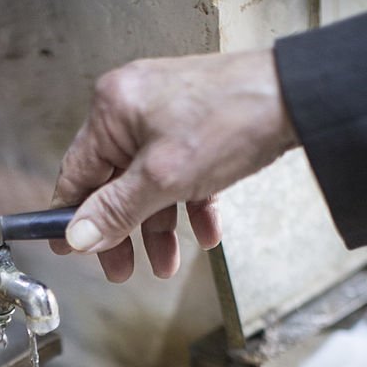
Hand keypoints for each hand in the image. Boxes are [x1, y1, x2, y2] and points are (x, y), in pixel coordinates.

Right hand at [51, 49, 297, 281]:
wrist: (297, 98)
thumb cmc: (231, 120)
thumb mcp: (162, 179)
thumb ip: (115, 211)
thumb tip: (76, 237)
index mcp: (112, 109)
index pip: (76, 173)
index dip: (71, 217)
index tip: (69, 250)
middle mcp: (134, 107)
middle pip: (113, 184)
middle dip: (122, 232)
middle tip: (122, 269)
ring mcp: (167, 115)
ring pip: (149, 185)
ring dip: (158, 227)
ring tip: (167, 262)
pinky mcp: (197, 125)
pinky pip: (181, 175)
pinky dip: (189, 205)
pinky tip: (205, 232)